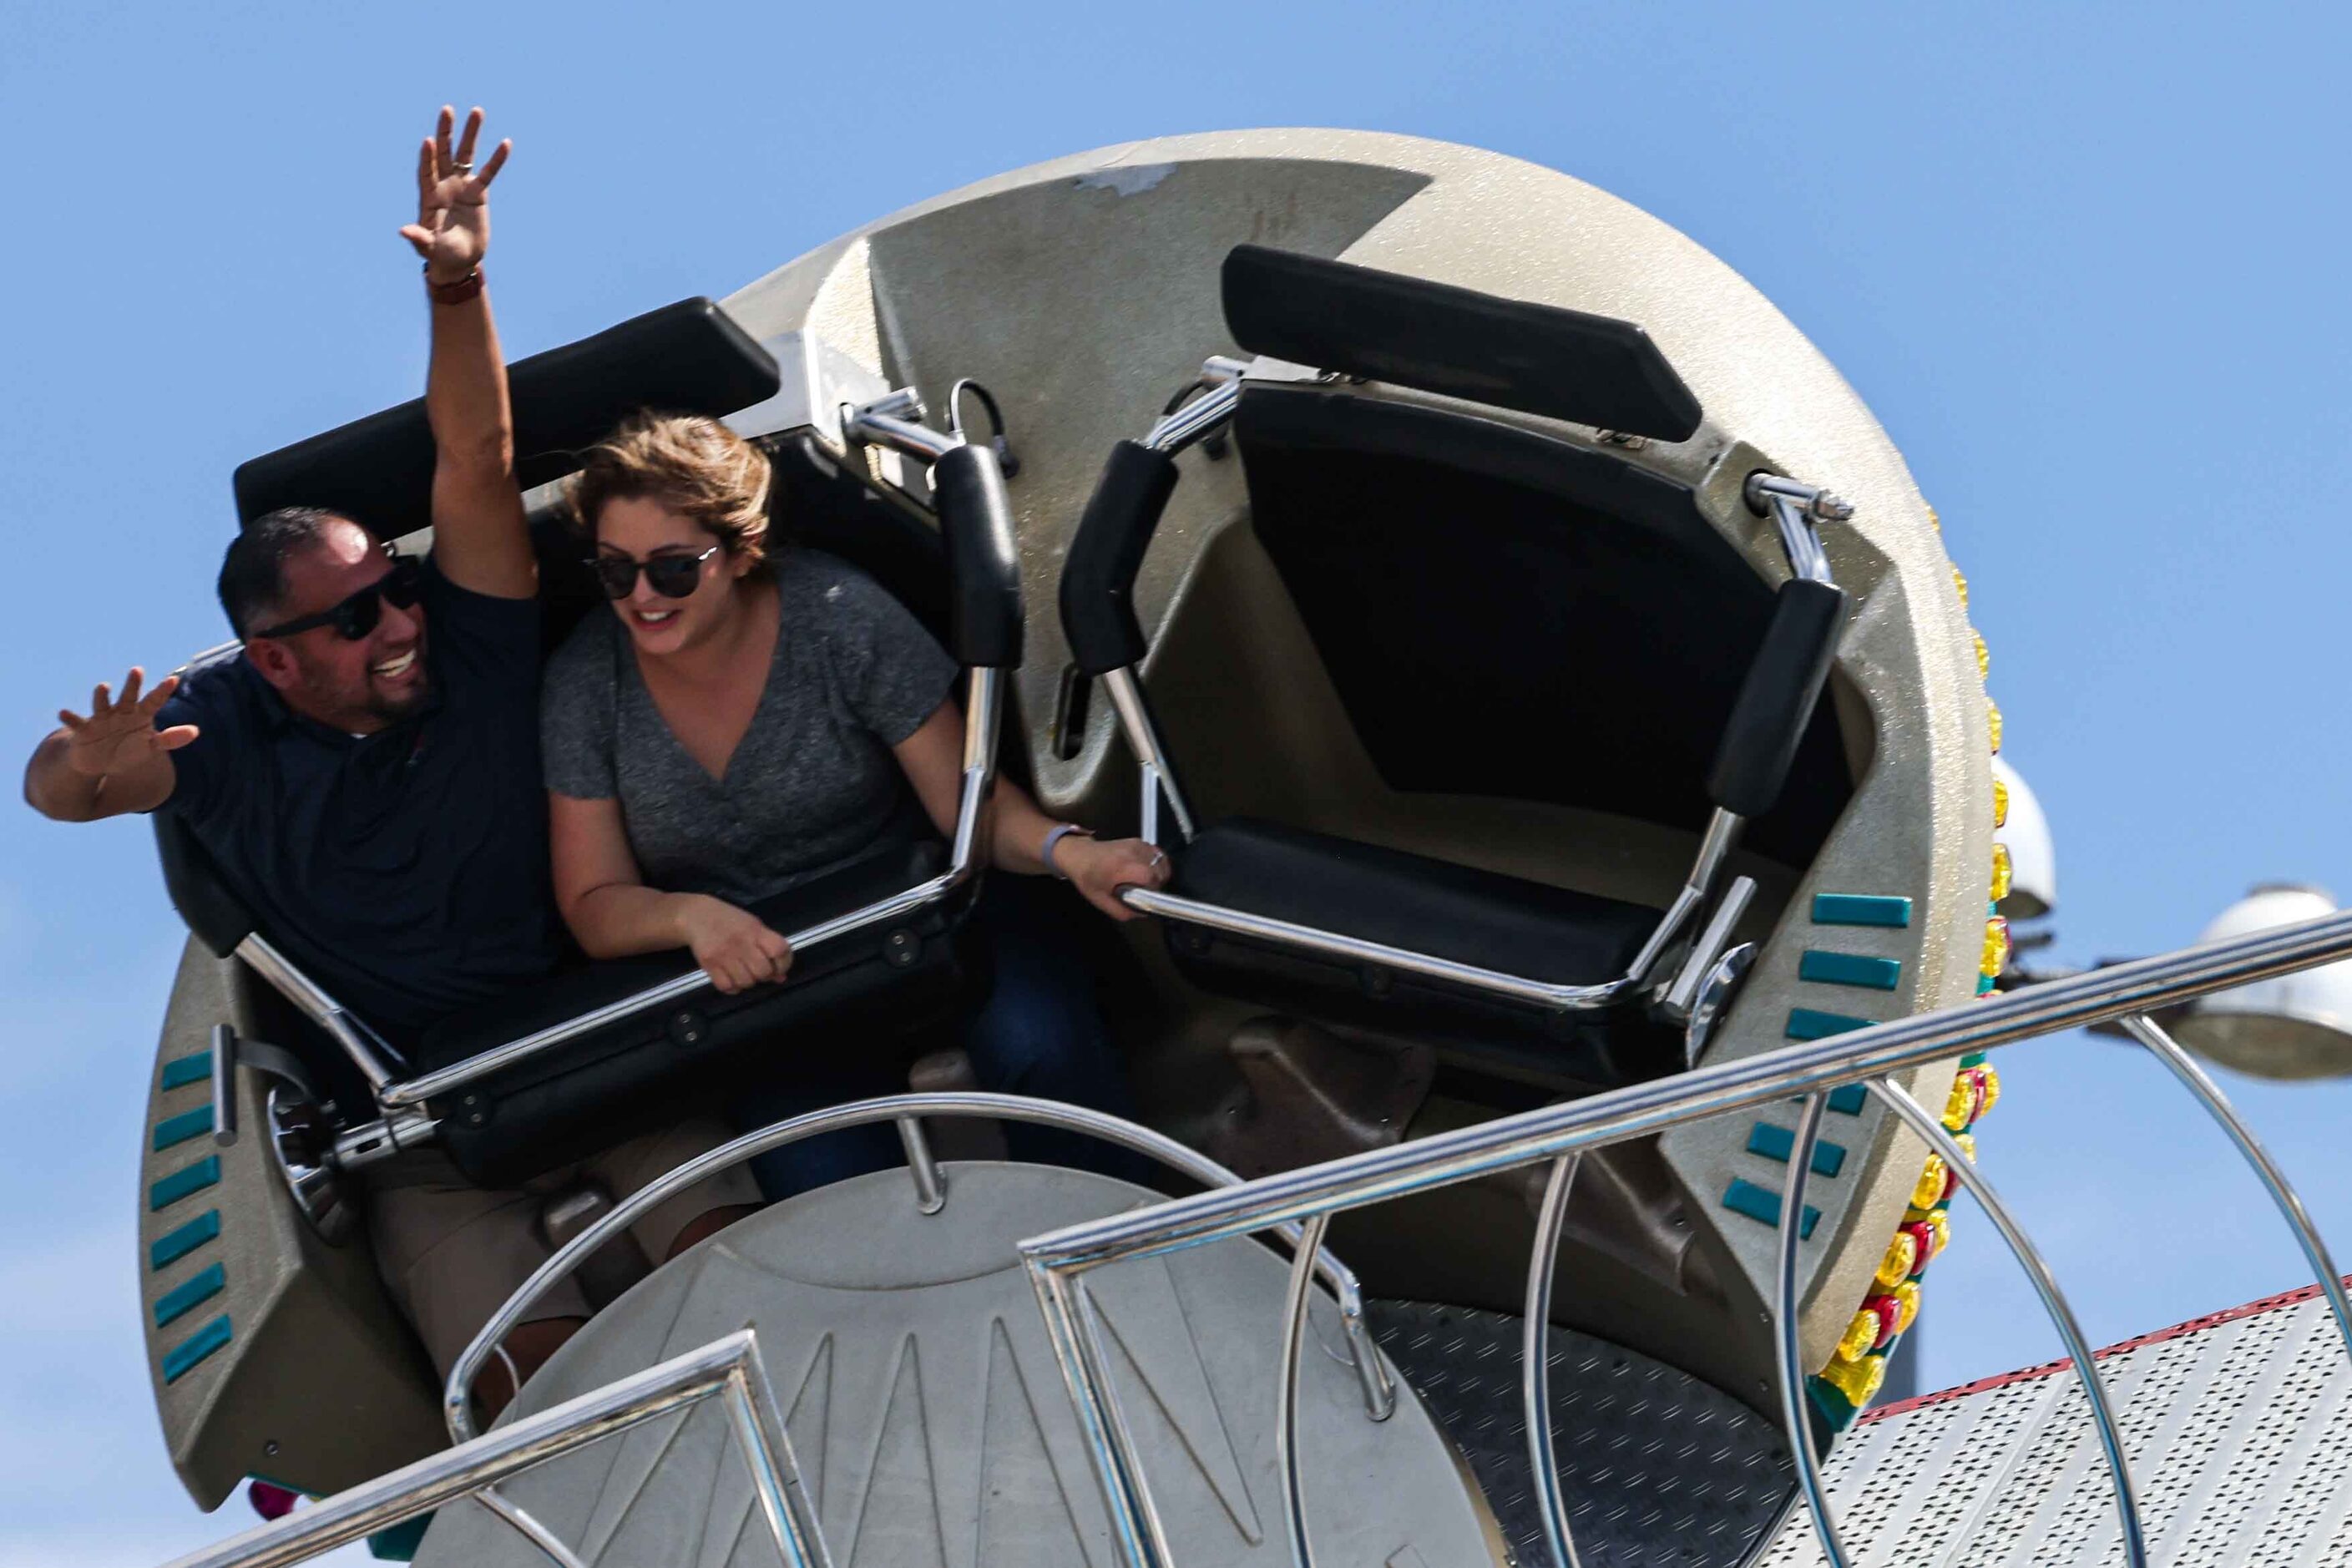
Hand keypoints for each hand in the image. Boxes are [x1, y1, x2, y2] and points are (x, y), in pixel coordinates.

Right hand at [57, 668, 197, 779]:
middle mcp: (121, 712)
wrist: (98, 761)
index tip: (173, 679)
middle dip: (132, 684)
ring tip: (104, 686)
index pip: (154, 701)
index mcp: (140, 715)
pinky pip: (76, 723)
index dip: (163, 691)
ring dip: (102, 695)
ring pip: (102, 704)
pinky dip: (69, 718)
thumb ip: (170, 739)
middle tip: (137, 670)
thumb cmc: (127, 750)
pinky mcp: (84, 730)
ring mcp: (101, 719)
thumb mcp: (150, 746)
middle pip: (129, 697)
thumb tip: (196, 731)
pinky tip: (63, 713)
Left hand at [398, 106, 509, 283]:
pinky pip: (489, 173)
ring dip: (470, 134)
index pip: (426, 172)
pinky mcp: (478, 192)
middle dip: (445, 132)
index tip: (429, 141)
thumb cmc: (439, 254)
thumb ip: (419, 237)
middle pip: (444, 154)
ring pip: (465, 155)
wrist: (459, 260)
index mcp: (429, 196)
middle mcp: (443, 185)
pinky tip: (505, 143)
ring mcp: (461, 186)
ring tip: (476, 111)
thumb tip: (403, 231)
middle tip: (447, 110)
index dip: (427, 158)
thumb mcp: (429, 247)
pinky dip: (497, 159)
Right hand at [677, 895, 793, 993]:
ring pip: (746, 982)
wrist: (697, 916)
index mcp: (755, 931)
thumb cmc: (729, 920)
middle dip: (764, 975)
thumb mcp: (753, 926)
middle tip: (758, 970)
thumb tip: (781, 977)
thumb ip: (769, 948)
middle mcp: (741, 943)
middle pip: (763, 971)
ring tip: (743, 972)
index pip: (779, 950)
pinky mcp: (709, 965)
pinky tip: (731, 978)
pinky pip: (727, 987)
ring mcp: (724, 955)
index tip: (779, 967)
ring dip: (748, 981)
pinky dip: (732, 987)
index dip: (784, 963)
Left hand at [1059, 836, 1170, 921]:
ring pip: (1161, 861)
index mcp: (1122, 867)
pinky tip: (1146, 870)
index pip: (1151, 878)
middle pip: (1160, 869)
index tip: (1144, 895)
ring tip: (1145, 880)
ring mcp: (1138, 844)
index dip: (1152, 890)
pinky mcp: (1139, 841)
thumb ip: (1123, 911)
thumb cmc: (1088, 878)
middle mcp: (1133, 852)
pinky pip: (1157, 854)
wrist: (1079, 854)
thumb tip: (1144, 913)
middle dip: (1157, 883)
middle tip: (1144, 890)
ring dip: (1159, 873)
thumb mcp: (1102, 901)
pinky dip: (1156, 863)